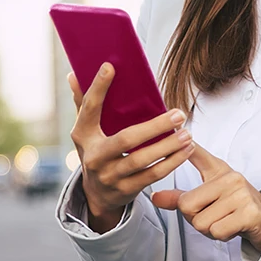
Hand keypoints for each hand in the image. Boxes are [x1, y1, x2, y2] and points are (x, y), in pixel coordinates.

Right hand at [68, 64, 194, 231]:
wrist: (97, 194)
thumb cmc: (97, 150)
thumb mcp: (86, 130)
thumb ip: (83, 103)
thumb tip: (73, 74)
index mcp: (83, 135)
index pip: (89, 108)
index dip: (98, 88)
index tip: (110, 67)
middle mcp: (94, 156)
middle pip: (126, 139)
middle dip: (155, 126)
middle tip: (178, 114)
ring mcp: (109, 175)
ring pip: (142, 160)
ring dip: (168, 146)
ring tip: (187, 133)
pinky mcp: (126, 189)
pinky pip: (152, 176)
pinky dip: (172, 163)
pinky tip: (187, 150)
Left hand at [150, 144, 260, 252]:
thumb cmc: (234, 206)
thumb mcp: (207, 197)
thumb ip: (180, 198)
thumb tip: (155, 197)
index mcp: (218, 170)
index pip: (199, 155)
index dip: (186, 146)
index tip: (177, 130)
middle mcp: (230, 178)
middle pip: (187, 205)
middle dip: (195, 218)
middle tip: (213, 215)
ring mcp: (241, 195)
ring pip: (201, 222)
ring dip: (209, 229)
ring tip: (224, 220)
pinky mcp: (249, 213)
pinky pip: (217, 231)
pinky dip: (221, 235)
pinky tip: (232, 227)